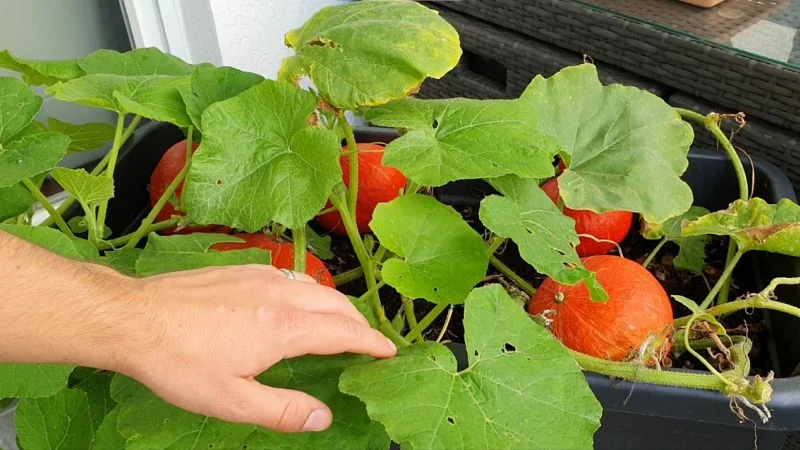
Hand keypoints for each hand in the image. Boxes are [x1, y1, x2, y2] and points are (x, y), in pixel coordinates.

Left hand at [120, 264, 395, 432]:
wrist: (135, 318)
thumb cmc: (179, 361)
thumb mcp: (231, 401)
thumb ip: (283, 411)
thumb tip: (323, 417)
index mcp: (284, 327)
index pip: (345, 332)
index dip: (372, 343)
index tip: (389, 351)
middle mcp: (280, 294)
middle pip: (338, 304)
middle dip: (360, 324)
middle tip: (369, 344)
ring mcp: (262, 276)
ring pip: (318, 287)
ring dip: (337, 307)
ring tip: (341, 326)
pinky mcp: (244, 269)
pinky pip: (294, 277)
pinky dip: (312, 293)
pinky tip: (301, 304)